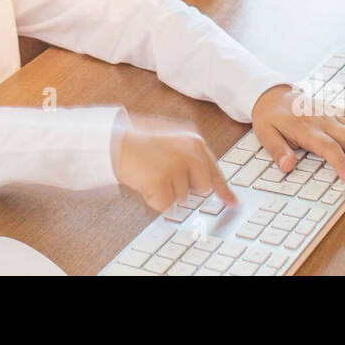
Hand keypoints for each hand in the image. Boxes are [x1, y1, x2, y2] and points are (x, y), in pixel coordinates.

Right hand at [116, 113, 237, 212]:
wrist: (113, 141)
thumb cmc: (137, 141)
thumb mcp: (170, 140)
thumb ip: (190, 156)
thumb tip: (206, 182)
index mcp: (193, 141)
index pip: (214, 171)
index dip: (223, 189)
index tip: (232, 203)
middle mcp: (189, 152)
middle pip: (200, 188)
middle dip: (184, 187)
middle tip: (163, 175)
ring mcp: (176, 166)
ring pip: (181, 198)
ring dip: (165, 191)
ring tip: (149, 173)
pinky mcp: (162, 180)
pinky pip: (164, 205)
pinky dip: (153, 199)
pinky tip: (144, 182)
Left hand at [251, 84, 344, 183]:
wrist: (273, 94)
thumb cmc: (270, 118)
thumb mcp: (265, 135)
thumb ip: (277, 150)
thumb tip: (287, 165)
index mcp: (306, 128)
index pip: (328, 147)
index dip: (341, 163)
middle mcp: (324, 120)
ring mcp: (333, 114)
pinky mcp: (338, 111)